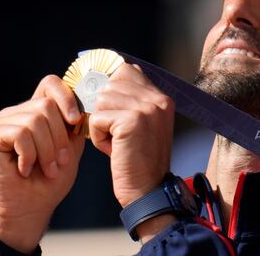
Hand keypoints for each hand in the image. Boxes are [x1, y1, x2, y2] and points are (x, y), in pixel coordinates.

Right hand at [0, 75, 84, 252]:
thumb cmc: (50, 181)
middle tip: (59, 162)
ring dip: (46, 150)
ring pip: (35, 120)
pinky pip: (20, 133)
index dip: (66, 97)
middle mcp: (17, 113)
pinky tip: (24, 169)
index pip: (51, 84)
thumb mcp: (71, 148)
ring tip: (45, 169)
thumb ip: (74, 124)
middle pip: (47, 105)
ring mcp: (0, 122)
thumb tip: (84, 104)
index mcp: (37, 112)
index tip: (76, 121)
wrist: (29, 209)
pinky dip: (29, 154)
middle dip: (59, 138)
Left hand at [89, 64, 174, 207]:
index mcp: (162, 98)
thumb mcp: (143, 125)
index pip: (127, 70)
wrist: (148, 190)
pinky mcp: (133, 120)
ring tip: (116, 141)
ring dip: (100, 123)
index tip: (111, 109)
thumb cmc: (138, 160)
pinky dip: (98, 136)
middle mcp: (158, 99)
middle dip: (104, 109)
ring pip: (101, 100)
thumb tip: (107, 77)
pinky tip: (113, 149)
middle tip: (115, 133)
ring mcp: (147, 108)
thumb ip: (132, 101)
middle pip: (110, 85)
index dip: (111, 87)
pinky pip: (97, 117)